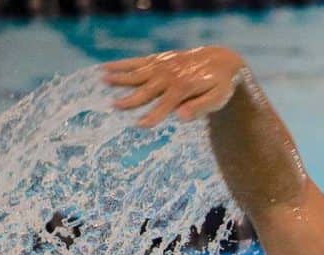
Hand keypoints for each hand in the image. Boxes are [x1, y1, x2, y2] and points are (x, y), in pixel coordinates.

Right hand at [101, 46, 245, 127]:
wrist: (221, 60)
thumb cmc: (221, 85)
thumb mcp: (218, 98)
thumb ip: (200, 107)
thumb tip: (181, 116)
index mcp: (183, 88)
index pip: (165, 104)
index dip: (153, 115)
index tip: (140, 125)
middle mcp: (170, 76)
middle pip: (147, 89)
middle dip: (131, 99)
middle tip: (113, 106)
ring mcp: (163, 66)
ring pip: (138, 73)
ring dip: (120, 77)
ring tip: (102, 80)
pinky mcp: (159, 60)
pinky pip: (137, 62)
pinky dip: (122, 64)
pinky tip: (105, 67)